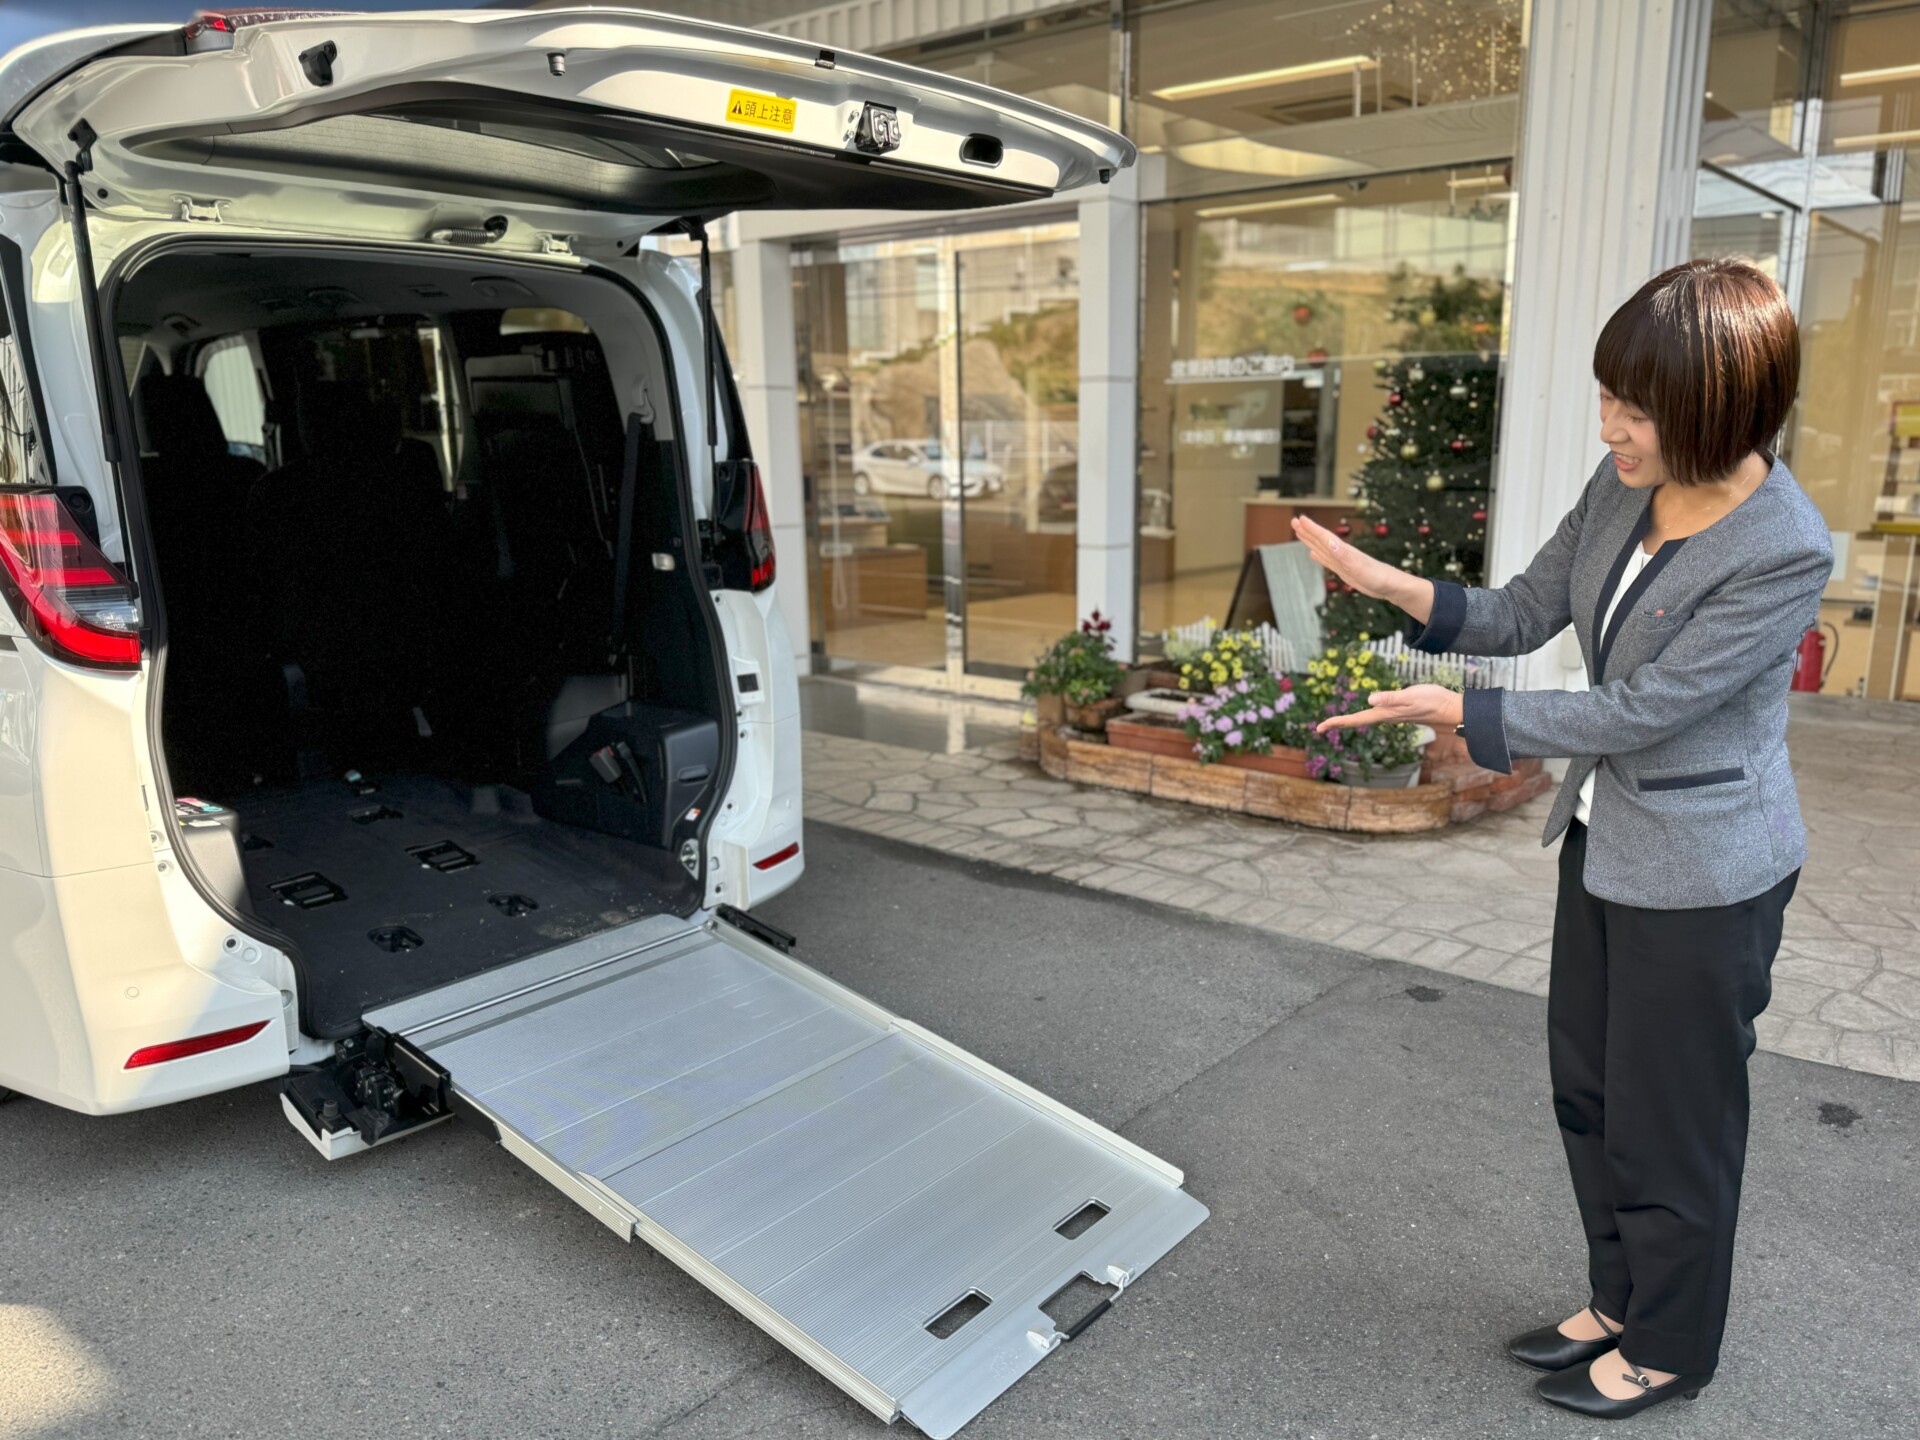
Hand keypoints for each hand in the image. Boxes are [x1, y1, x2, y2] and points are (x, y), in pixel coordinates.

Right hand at [1292, 513, 1405, 600]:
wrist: (1391, 586)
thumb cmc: (1378, 577)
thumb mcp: (1359, 567)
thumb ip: (1343, 554)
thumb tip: (1329, 542)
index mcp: (1343, 551)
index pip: (1324, 537)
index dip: (1311, 528)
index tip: (1299, 519)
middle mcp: (1341, 553)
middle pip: (1321, 539)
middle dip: (1307, 531)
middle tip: (1294, 521)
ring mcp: (1342, 561)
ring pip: (1322, 548)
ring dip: (1310, 541)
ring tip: (1299, 533)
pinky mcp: (1345, 570)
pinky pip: (1327, 560)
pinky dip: (1319, 556)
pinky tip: (1313, 554)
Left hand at [1315, 683, 1463, 733]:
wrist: (1451, 708)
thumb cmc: (1432, 701)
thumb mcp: (1410, 696)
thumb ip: (1391, 698)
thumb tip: (1370, 699)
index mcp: (1385, 714)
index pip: (1356, 719)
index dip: (1337, 722)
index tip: (1319, 727)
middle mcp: (1386, 716)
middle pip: (1358, 721)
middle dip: (1339, 723)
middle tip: (1320, 727)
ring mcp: (1393, 715)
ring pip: (1366, 719)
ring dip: (1350, 721)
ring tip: (1336, 722)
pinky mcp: (1400, 711)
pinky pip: (1376, 715)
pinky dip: (1365, 715)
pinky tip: (1367, 712)